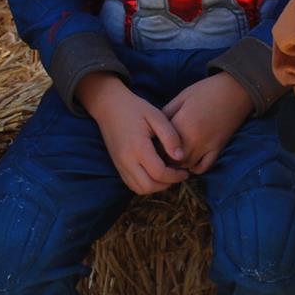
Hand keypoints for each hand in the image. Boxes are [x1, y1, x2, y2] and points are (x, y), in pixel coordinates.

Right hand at [76, 74, 189, 194]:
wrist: (109, 106)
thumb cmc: (135, 109)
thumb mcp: (157, 116)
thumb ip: (170, 137)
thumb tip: (181, 157)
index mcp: (138, 148)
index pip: (159, 173)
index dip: (176, 176)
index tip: (185, 171)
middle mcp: (126, 160)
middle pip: (149, 187)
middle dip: (166, 184)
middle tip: (178, 175)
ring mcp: (120, 164)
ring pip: (139, 189)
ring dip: (156, 186)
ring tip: (167, 175)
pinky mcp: (117, 165)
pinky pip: (131, 184)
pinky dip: (145, 184)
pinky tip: (154, 173)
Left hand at [161, 73, 255, 173]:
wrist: (236, 89)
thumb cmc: (207, 90)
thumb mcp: (182, 96)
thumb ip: (167, 113)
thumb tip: (155, 127)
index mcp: (181, 124)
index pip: (160, 145)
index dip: (153, 146)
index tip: (151, 144)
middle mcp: (193, 139)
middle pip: (170, 159)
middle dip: (164, 158)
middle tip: (159, 153)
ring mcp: (206, 146)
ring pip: (185, 166)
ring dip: (177, 164)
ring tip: (172, 158)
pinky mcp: (218, 149)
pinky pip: (203, 168)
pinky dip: (194, 168)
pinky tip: (190, 161)